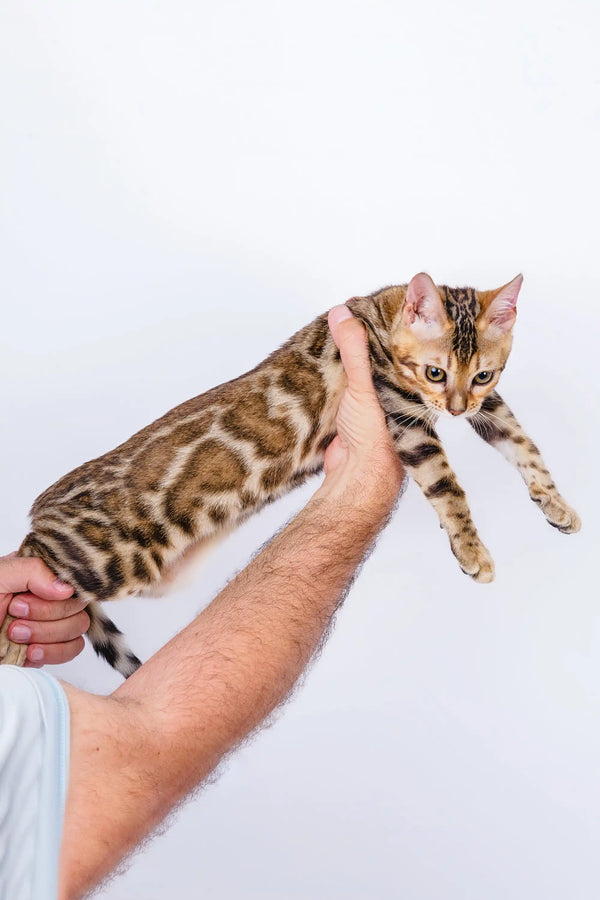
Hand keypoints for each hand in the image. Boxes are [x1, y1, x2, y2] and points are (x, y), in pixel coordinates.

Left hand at [0, 553, 89, 666]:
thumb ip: (32, 571)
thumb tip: (67, 588)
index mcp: (39, 574)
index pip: (73, 579)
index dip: (55, 593)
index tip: (22, 598)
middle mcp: (48, 597)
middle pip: (78, 606)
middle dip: (45, 616)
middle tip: (14, 615)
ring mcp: (50, 623)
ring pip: (77, 629)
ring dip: (46, 635)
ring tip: (14, 634)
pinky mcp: (48, 648)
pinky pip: (70, 650)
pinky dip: (51, 653)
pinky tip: (28, 652)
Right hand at [321, 305, 403, 501]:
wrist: (358, 476)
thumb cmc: (376, 437)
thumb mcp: (364, 385)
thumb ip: (354, 350)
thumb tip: (343, 313)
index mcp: (402, 377)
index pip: (392, 339)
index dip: (379, 320)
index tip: (359, 301)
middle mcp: (389, 386)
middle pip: (372, 352)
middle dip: (357, 334)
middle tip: (340, 311)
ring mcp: (369, 399)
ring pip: (355, 369)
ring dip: (342, 354)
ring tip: (327, 329)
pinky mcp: (349, 412)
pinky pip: (339, 386)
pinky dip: (330, 374)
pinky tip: (318, 363)